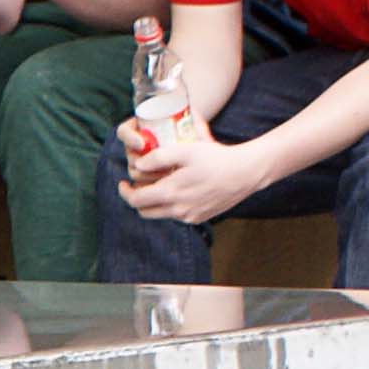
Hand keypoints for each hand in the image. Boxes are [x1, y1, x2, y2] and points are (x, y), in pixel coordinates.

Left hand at [116, 120, 270, 227]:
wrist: (245, 173)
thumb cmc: (216, 157)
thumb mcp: (186, 150)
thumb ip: (159, 157)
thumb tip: (138, 165)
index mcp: (171, 193)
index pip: (136, 201)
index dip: (125, 192)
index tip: (123, 182)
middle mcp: (178, 210)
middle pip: (144, 212)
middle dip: (137, 199)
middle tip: (136, 185)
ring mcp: (189, 217)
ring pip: (160, 214)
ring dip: (153, 203)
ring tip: (156, 186)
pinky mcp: (199, 218)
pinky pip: (176, 215)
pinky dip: (170, 205)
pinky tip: (177, 190)